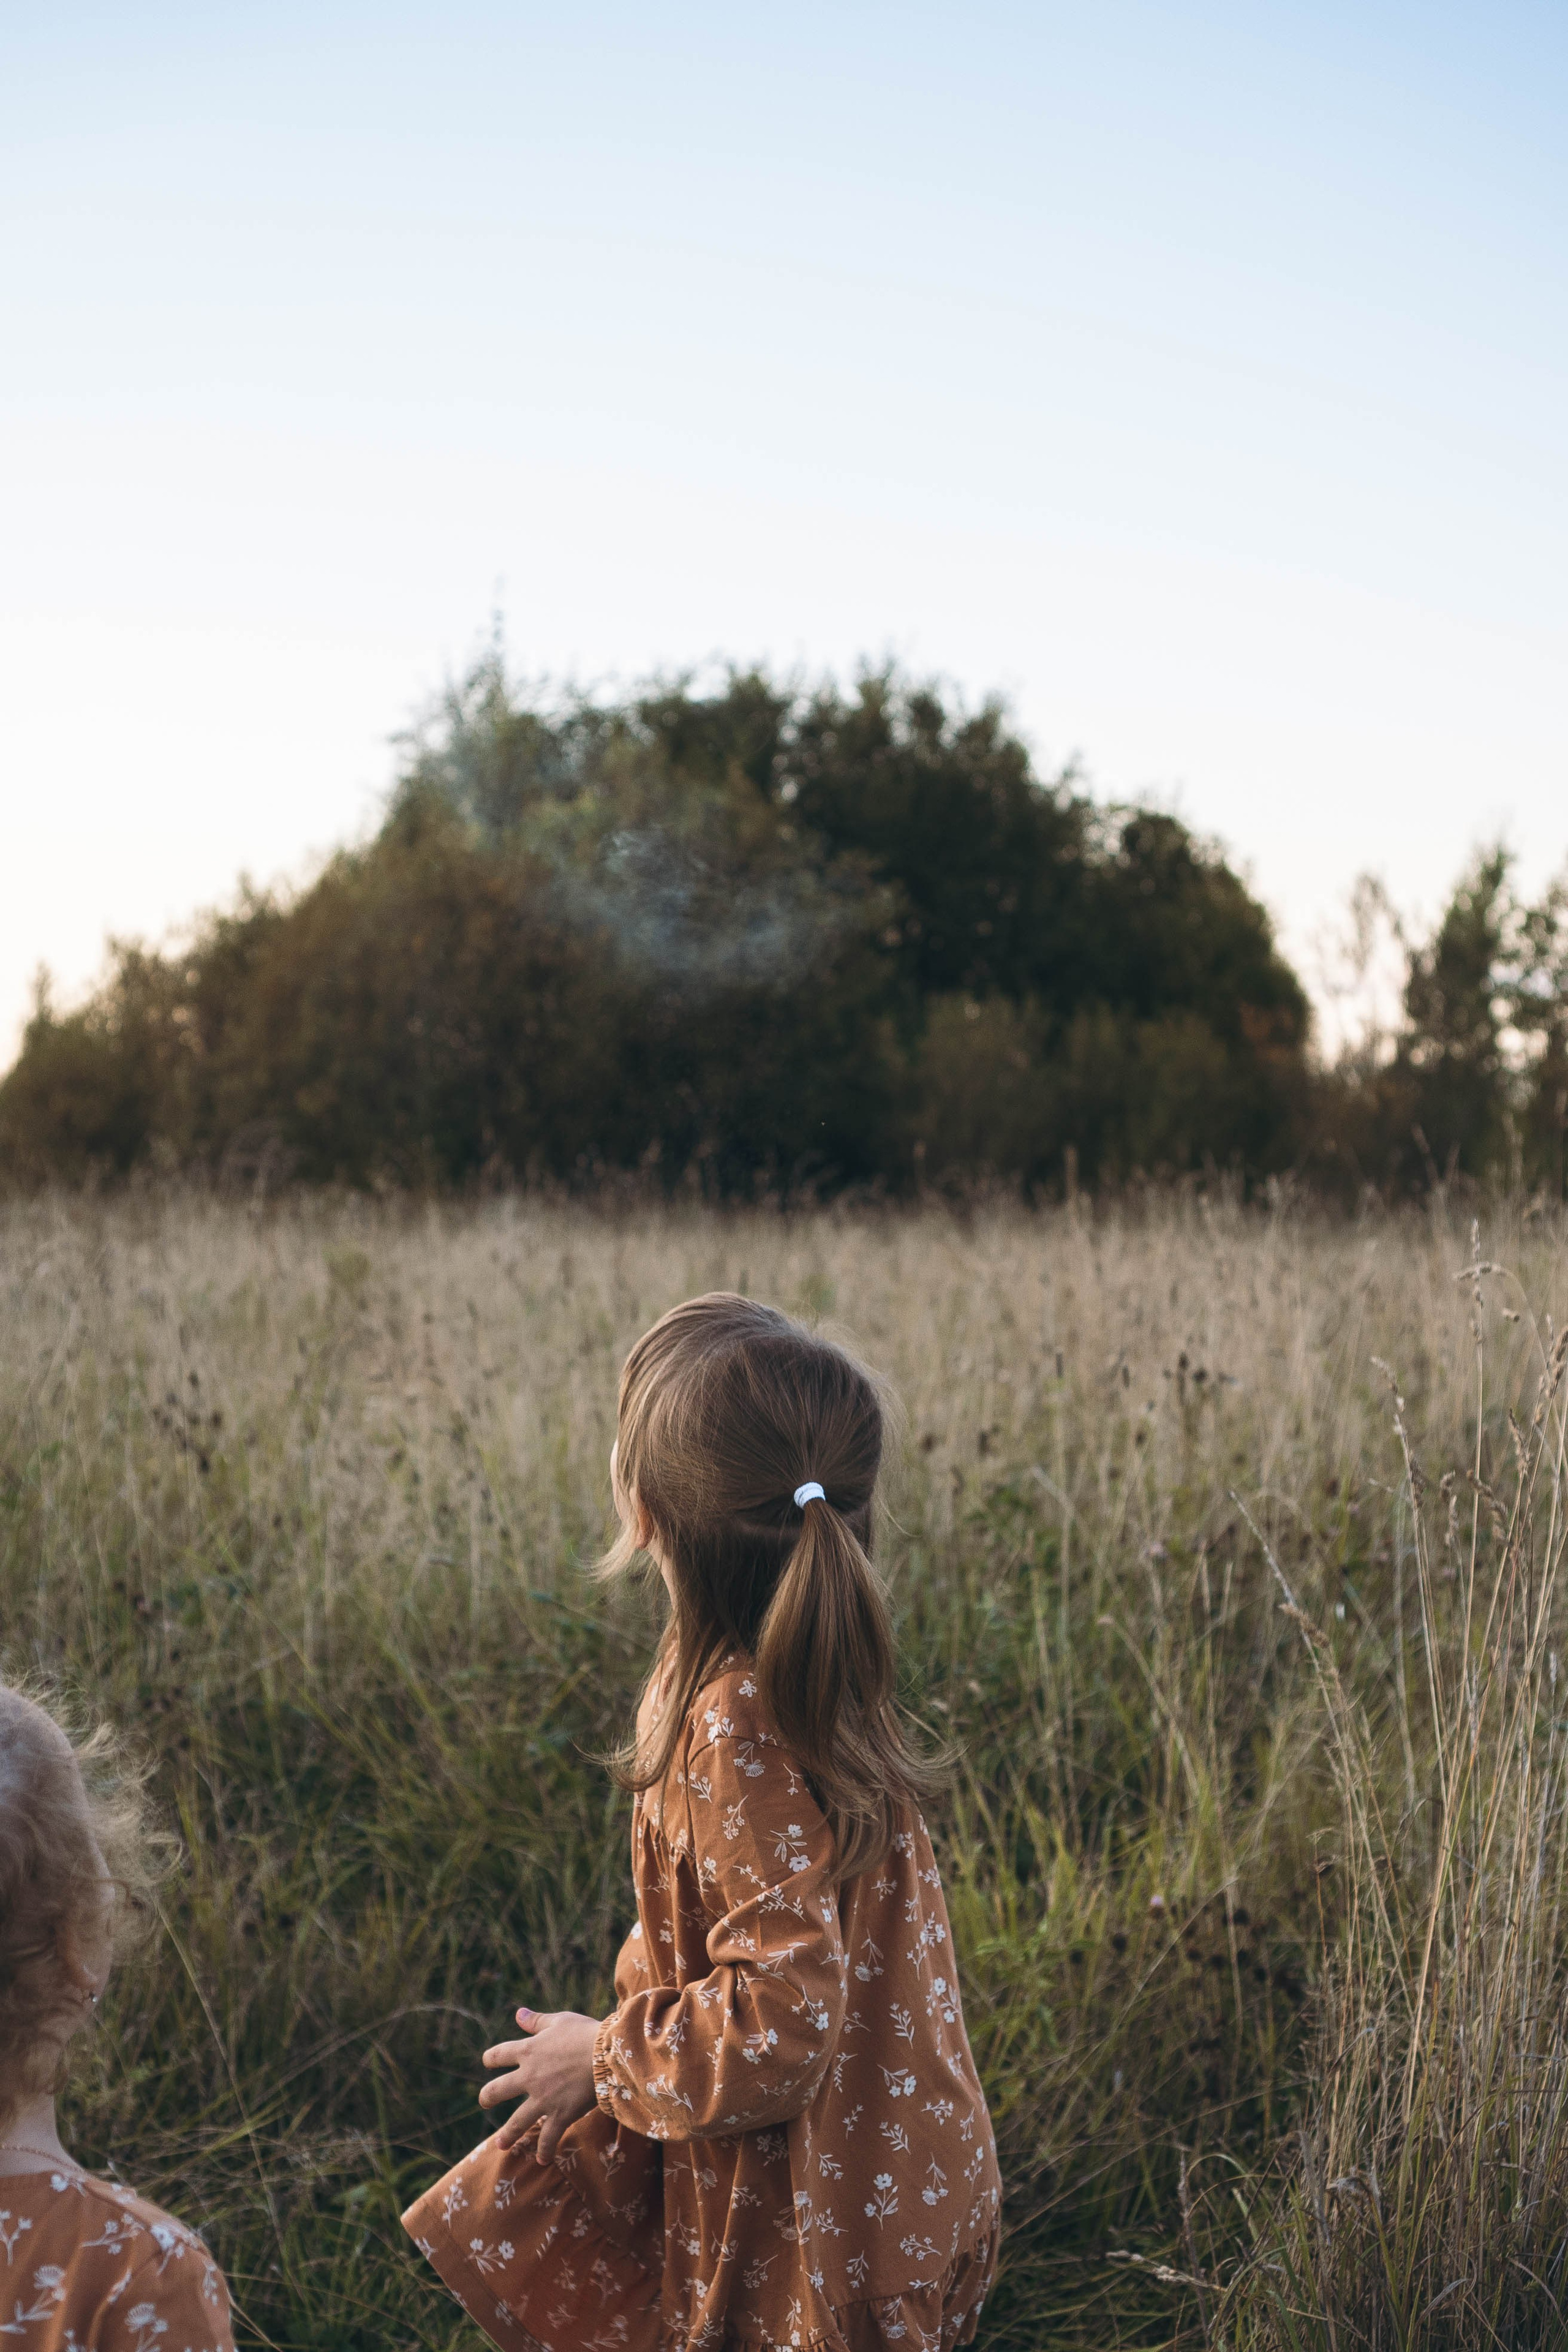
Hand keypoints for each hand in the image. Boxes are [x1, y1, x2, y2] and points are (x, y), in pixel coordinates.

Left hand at [479, 2005, 602, 2162]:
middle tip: (484, 2101)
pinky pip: (548, 2138)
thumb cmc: (585, 2033)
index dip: (491, 2058)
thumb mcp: (559, 2021)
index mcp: (528, 2051)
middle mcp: (529, 2077)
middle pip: (497, 2090)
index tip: (489, 2062)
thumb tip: (518, 2014)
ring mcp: (543, 2099)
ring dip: (507, 2134)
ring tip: (500, 2145)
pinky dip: (545, 2151)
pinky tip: (542, 2160)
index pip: (498, 2055)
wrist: (606, 2056)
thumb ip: (536, 2021)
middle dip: (488, 2097)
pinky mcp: (560, 2115)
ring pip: (517, 2122)